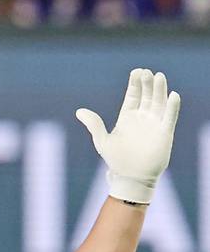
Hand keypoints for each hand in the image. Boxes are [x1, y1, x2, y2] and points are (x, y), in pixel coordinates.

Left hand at [76, 68, 180, 204]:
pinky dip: (172, 106)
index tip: (136, 72)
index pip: (133, 95)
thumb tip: (79, 111)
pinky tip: (173, 95)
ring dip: (160, 89)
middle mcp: (142, 117)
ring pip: (159, 102)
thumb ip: (94, 124)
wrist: (131, 179)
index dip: (135, 83)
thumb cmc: (116, 161)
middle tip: (146, 73)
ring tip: (159, 76)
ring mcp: (154, 124)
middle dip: (147, 83)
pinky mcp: (165, 133)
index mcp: (127, 117)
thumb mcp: (102, 141)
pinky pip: (170, 117)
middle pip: (147, 95)